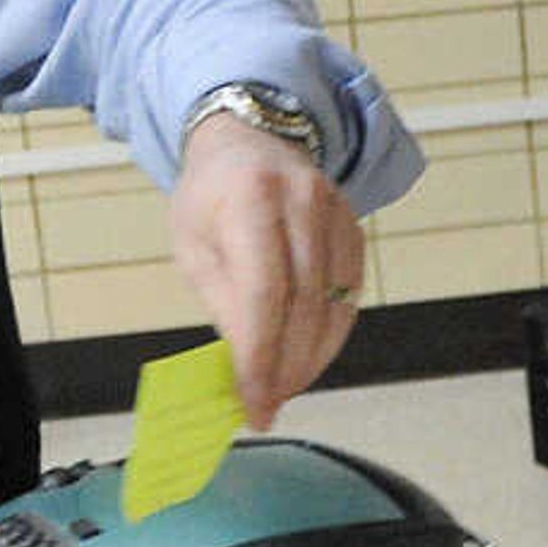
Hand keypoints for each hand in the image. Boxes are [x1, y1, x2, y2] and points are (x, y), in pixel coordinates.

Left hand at [168, 112, 364, 428]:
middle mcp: (302, 201)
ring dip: (311, 359)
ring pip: (334, 305)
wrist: (249, 142)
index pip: (263, 292)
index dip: (260, 355)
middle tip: (268, 404)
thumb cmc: (212, 197)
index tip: (252, 401)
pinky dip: (330, 336)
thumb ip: (222, 305)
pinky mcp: (354, 228)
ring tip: (285, 388)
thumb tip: (244, 371)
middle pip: (304, 303)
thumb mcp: (193, 246)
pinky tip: (308, 358)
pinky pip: (349, 295)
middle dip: (286, 366)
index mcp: (250, 199)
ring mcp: (335, 213)